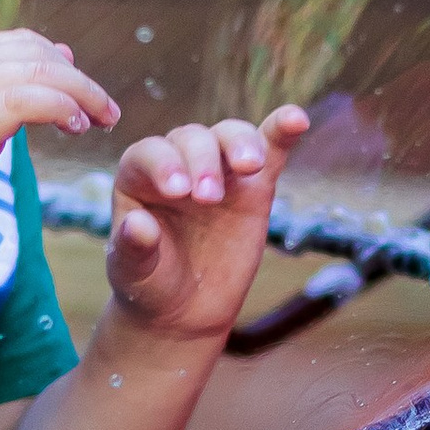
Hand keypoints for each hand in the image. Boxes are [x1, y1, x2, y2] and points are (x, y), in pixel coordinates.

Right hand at [0, 28, 118, 275]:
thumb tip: (54, 61)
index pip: (17, 42)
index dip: (60, 61)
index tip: (86, 92)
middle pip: (33, 53)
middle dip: (80, 79)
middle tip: (107, 112)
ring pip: (37, 71)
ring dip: (81, 93)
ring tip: (100, 120)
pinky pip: (28, 101)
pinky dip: (62, 107)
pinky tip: (76, 126)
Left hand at [105, 105, 309, 337]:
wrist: (185, 309)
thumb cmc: (150, 284)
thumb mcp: (134, 272)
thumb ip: (133, 248)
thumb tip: (138, 225)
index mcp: (138, 176)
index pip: (149, 154)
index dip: (163, 164)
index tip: (177, 191)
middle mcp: (178, 163)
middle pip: (192, 139)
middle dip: (203, 161)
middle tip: (209, 198)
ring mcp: (218, 171)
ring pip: (229, 136)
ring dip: (241, 144)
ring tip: (249, 167)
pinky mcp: (255, 185)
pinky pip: (270, 149)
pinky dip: (282, 132)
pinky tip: (296, 119)